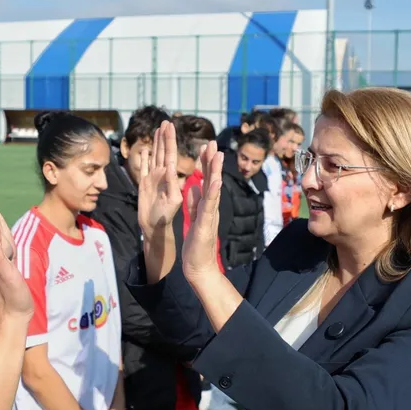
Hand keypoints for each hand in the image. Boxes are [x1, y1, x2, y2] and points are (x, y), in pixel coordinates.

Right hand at [136, 120, 183, 236]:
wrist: (154, 227)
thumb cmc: (166, 217)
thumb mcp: (173, 201)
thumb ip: (172, 184)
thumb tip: (169, 167)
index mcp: (171, 177)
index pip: (171, 154)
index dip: (170, 140)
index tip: (171, 126)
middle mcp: (163, 175)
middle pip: (163, 152)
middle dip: (164, 137)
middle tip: (165, 122)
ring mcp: (153, 179)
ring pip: (155, 157)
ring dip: (156, 143)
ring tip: (158, 129)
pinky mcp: (144, 185)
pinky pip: (144, 168)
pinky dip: (144, 158)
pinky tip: (145, 149)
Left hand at [182, 140, 224, 282]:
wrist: (199, 266)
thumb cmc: (196, 245)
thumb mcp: (193, 217)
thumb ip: (194, 202)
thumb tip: (194, 186)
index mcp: (206, 205)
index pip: (206, 180)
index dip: (206, 164)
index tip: (205, 148)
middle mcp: (211, 207)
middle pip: (212, 180)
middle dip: (212, 161)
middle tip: (212, 143)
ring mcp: (210, 215)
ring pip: (213, 189)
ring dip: (215, 172)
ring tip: (216, 155)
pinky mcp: (206, 224)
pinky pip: (209, 206)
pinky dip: (212, 193)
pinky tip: (214, 181)